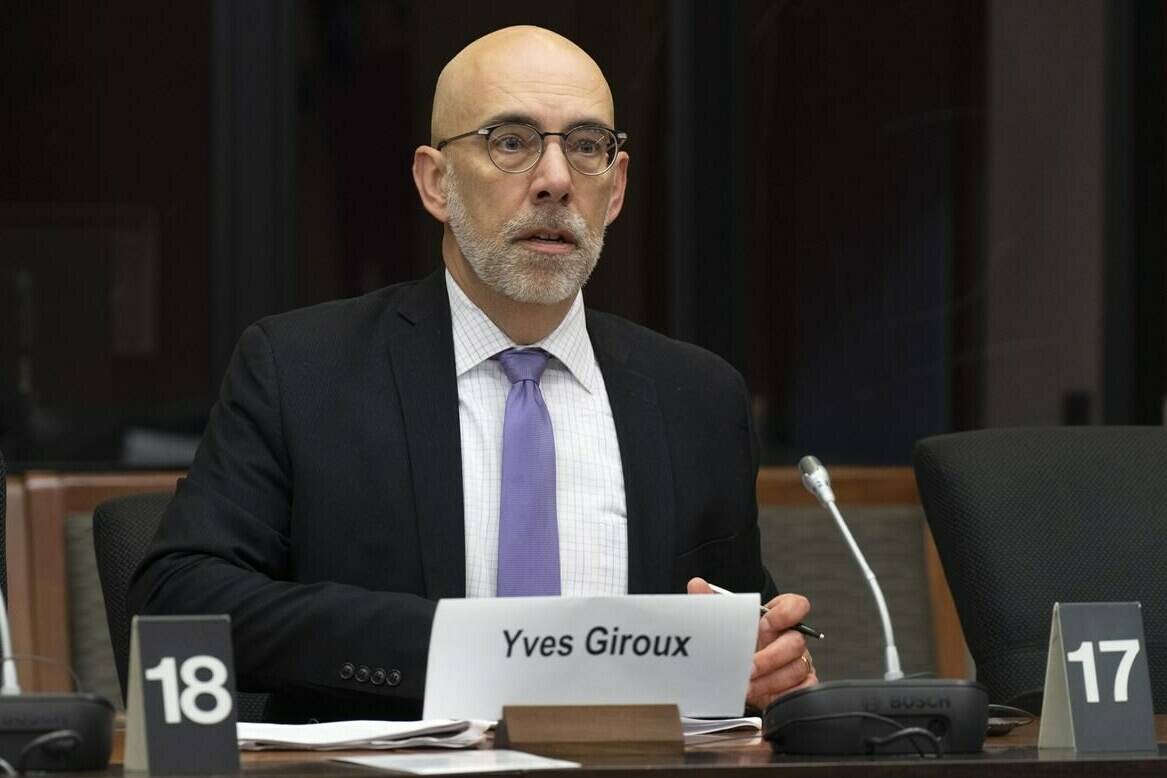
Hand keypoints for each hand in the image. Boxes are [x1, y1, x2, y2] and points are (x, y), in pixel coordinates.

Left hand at [687, 577, 817, 710]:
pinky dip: (782, 694)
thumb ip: (712, 605)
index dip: (786, 612)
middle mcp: (791, 639)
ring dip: (770, 680)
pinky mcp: (801, 685)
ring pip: (797, 668)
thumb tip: (696, 584)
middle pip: (795, 642)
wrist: (746, 679)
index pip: (796, 605)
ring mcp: (799, 662)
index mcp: (778, 619)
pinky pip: (801, 690)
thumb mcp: (726, 627)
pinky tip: (763, 696)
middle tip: (748, 667)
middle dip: (770, 657)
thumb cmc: (740, 648)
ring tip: (748, 687)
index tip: (765, 622)